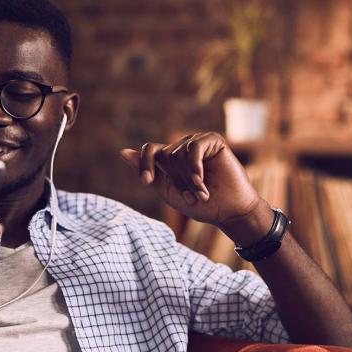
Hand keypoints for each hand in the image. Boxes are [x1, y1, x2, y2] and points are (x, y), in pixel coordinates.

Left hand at [120, 132, 271, 241]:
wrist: (228, 211)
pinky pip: (193, 148)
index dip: (144, 164)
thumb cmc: (199, 204)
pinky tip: (201, 181)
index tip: (147, 182)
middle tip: (191, 197)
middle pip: (164, 156)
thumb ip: (147, 173)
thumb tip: (122, 152)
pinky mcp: (212, 140)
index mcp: (169, 159)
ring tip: (201, 193)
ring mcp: (197, 143)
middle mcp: (182, 148)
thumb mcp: (167, 191)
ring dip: (188, 179)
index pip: (149, 150)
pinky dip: (194, 167)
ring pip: (177, 153)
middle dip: (176, 181)